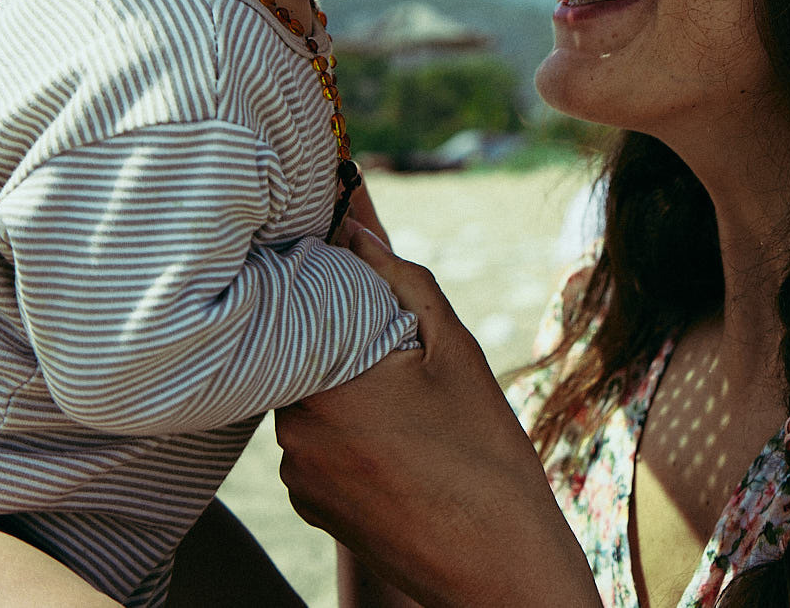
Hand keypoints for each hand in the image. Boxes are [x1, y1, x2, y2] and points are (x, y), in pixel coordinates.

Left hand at [275, 223, 602, 607]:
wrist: (496, 561)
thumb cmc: (484, 451)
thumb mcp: (452, 349)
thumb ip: (398, 278)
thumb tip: (350, 227)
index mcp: (325, 378)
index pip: (306, 302)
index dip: (334, 285)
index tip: (365, 285)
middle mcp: (292, 427)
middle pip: (305, 351)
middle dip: (344, 341)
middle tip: (402, 356)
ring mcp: (296, 472)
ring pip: (311, 398)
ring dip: (345, 390)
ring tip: (409, 411)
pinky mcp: (308, 504)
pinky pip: (315, 445)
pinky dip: (346, 435)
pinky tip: (397, 446)